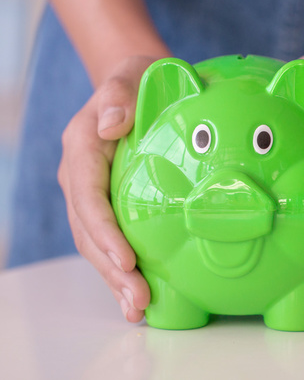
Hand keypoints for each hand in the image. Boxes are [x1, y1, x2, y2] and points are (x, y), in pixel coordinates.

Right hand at [57, 55, 160, 321]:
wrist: (142, 84)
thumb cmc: (142, 78)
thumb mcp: (133, 73)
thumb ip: (120, 94)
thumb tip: (110, 124)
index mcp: (83, 147)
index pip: (88, 196)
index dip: (104, 232)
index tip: (126, 260)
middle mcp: (82, 175)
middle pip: (90, 230)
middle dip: (111, 269)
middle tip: (137, 300)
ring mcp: (94, 192)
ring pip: (97, 243)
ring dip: (116, 278)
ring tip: (138, 308)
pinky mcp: (111, 203)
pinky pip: (112, 239)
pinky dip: (123, 268)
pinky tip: (142, 294)